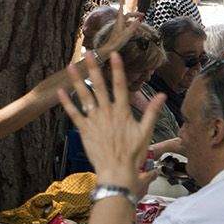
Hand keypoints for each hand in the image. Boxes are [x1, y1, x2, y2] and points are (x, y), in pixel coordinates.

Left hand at [57, 53, 162, 195]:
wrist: (116, 170)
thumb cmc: (133, 152)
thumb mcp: (146, 131)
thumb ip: (152, 112)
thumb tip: (163, 95)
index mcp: (122, 111)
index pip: (120, 85)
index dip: (117, 69)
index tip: (114, 54)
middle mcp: (107, 112)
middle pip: (100, 86)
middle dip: (94, 68)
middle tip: (89, 53)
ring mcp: (94, 120)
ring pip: (84, 96)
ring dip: (77, 80)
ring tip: (71, 66)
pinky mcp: (84, 129)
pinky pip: (73, 113)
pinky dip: (67, 102)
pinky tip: (61, 91)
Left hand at [92, 9, 142, 59]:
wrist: (110, 48)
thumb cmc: (117, 41)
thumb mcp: (127, 34)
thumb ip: (133, 27)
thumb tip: (139, 20)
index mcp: (120, 22)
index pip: (122, 9)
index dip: (122, 2)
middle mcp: (119, 23)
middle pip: (127, 15)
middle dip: (135, 14)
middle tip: (143, 15)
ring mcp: (119, 27)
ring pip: (128, 21)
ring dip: (134, 21)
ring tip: (141, 23)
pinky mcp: (120, 32)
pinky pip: (127, 27)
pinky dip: (133, 27)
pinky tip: (137, 31)